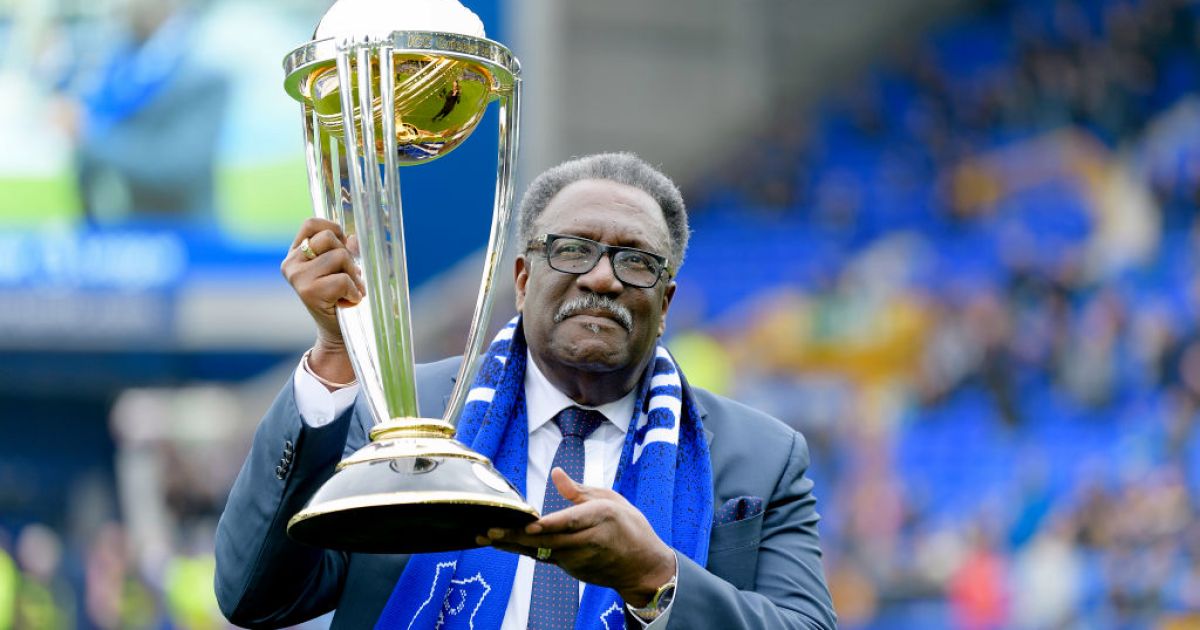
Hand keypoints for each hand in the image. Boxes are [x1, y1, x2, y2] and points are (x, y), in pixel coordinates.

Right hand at [281, 218, 364, 384]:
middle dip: (347, 255)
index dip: (333, 229)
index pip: (312, 224)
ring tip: (350, 290)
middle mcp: (291, 263)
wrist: (337, 333)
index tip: (343, 247)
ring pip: (339, 255)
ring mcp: (297, 277)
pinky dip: (354, 290)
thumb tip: (354, 237)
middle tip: (349, 276)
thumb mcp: (342, 268)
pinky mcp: (308, 292)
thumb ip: (345, 248)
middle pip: (329, 237)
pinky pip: (343, 278)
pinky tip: (349, 300)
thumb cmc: (341, 297)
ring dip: (353, 274)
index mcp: (296, 253)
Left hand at [477, 468, 676, 606]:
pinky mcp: (572, 568)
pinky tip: (502, 543)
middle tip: (490, 530)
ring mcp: (579, 558)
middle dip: (517, 536)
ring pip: (541, 551)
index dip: (548, 525)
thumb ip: (579, 490)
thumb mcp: (611, 500)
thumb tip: (556, 473)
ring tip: (487, 536)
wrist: (643, 567)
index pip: (570, 522)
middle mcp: (588, 540)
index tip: (528, 524)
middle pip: (548, 540)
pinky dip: (523, 550)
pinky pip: (544, 557)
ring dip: (513, 544)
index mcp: (601, 517)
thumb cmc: (630, 528)